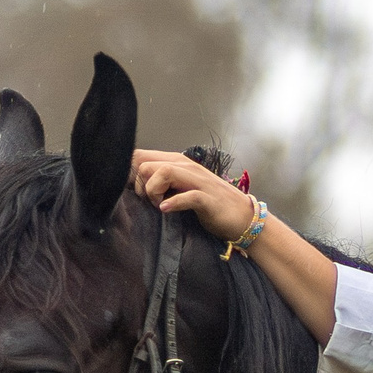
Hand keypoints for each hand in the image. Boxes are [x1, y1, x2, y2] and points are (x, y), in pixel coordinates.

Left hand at [131, 150, 258, 242]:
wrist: (242, 216)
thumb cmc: (209, 204)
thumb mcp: (181, 188)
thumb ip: (162, 183)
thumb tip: (134, 186)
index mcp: (177, 163)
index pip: (141, 156)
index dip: (131, 174)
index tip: (134, 193)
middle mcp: (186, 167)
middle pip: (147, 164)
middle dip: (141, 185)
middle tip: (150, 202)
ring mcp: (198, 181)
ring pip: (164, 172)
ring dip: (154, 191)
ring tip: (159, 205)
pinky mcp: (207, 199)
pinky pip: (187, 196)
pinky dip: (173, 203)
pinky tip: (166, 210)